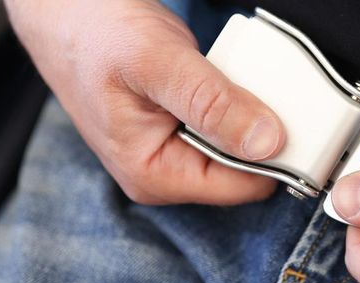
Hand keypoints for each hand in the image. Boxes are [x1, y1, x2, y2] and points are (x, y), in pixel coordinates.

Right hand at [5, 0, 282, 203]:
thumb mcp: (157, 63)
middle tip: (263, 86)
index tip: (296, 118)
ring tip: (239, 75)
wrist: (63, 8)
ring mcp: (171, 150)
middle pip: (247, 170)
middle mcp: (164, 172)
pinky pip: (226, 124)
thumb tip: (267, 142)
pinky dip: (237, 99)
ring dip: (253, 112)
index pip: (245, 187)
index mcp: (154, 175)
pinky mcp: (179, 126)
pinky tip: (229, 74)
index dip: (277, 156)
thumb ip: (212, 104)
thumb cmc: (93, 32)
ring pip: (240, 145)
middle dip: (265, 133)